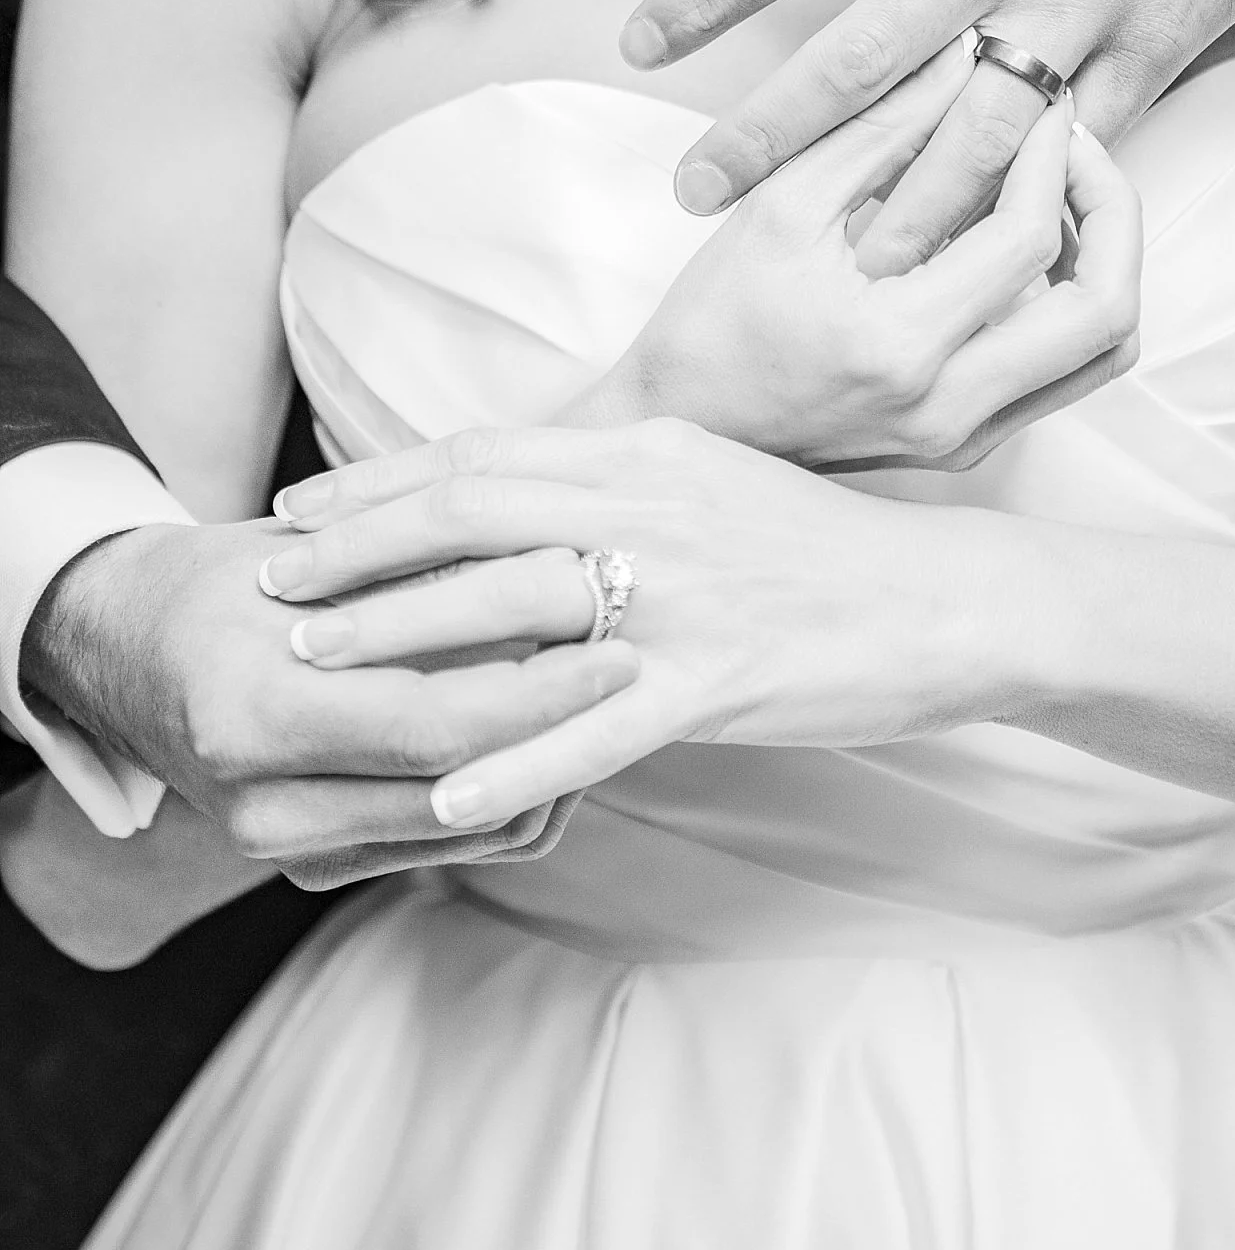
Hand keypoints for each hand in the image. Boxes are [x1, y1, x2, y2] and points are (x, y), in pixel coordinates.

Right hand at [22, 518, 638, 886]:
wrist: (126, 651)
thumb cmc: (226, 581)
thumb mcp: (312, 560)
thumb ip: (424, 578)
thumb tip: (562, 569)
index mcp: (253, 715)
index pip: (435, 725)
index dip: (541, 692)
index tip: (617, 644)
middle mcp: (263, 806)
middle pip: (462, 793)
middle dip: (563, 734)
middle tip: (631, 667)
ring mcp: (285, 851)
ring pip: (468, 833)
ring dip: (550, 769)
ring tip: (601, 695)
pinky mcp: (313, 866)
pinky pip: (446, 847)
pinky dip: (511, 793)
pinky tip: (549, 734)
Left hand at [264, 421, 995, 825]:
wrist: (951, 598)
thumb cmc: (827, 552)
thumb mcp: (715, 485)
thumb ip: (618, 486)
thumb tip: (518, 498)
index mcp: (648, 452)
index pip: (484, 454)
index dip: (380, 482)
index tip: (299, 510)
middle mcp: (654, 504)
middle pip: (473, 509)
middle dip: (357, 545)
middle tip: (268, 581)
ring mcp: (687, 591)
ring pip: (515, 603)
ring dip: (402, 633)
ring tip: (313, 665)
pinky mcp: (722, 677)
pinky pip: (597, 725)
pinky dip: (514, 761)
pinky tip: (442, 797)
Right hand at [584, 40, 1140, 470]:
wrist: (683, 429)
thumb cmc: (714, 321)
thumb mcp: (783, 206)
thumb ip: (879, 127)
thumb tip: (961, 53)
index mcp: (899, 347)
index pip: (1028, 239)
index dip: (1049, 156)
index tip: (1040, 100)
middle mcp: (949, 408)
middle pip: (1105, 312)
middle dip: (1115, 211)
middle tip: (1078, 147)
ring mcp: (965, 436)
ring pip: (1103, 354)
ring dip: (1108, 265)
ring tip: (1067, 195)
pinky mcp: (968, 443)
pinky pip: (1065, 376)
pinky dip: (1074, 307)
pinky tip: (1034, 251)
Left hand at [620, 0, 1234, 269]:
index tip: (638, 38)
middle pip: (856, 59)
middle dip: (765, 136)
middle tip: (694, 193)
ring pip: (968, 132)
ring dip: (897, 209)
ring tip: (840, 264)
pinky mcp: (1156, 42)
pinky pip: (1080, 142)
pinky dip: (1031, 199)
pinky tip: (984, 250)